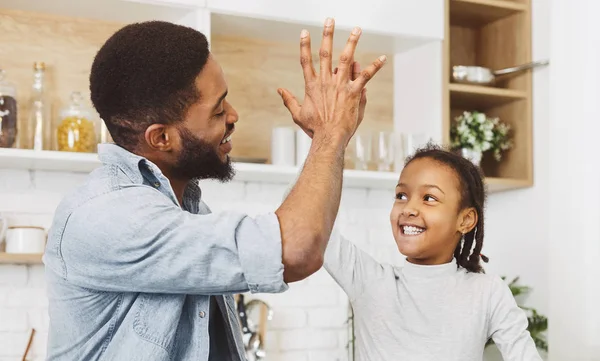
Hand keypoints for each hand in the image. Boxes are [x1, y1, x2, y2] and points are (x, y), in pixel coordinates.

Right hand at [277, 18, 385, 143]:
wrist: (329, 138)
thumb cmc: (314, 128)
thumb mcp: (297, 114)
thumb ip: (289, 100)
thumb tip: (279, 90)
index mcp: (311, 85)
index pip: (306, 61)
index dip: (304, 45)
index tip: (304, 32)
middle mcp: (326, 81)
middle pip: (326, 53)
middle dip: (328, 34)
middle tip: (330, 20)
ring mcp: (340, 85)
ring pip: (347, 59)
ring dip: (352, 42)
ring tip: (357, 29)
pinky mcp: (354, 92)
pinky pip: (365, 76)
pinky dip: (374, 67)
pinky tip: (382, 58)